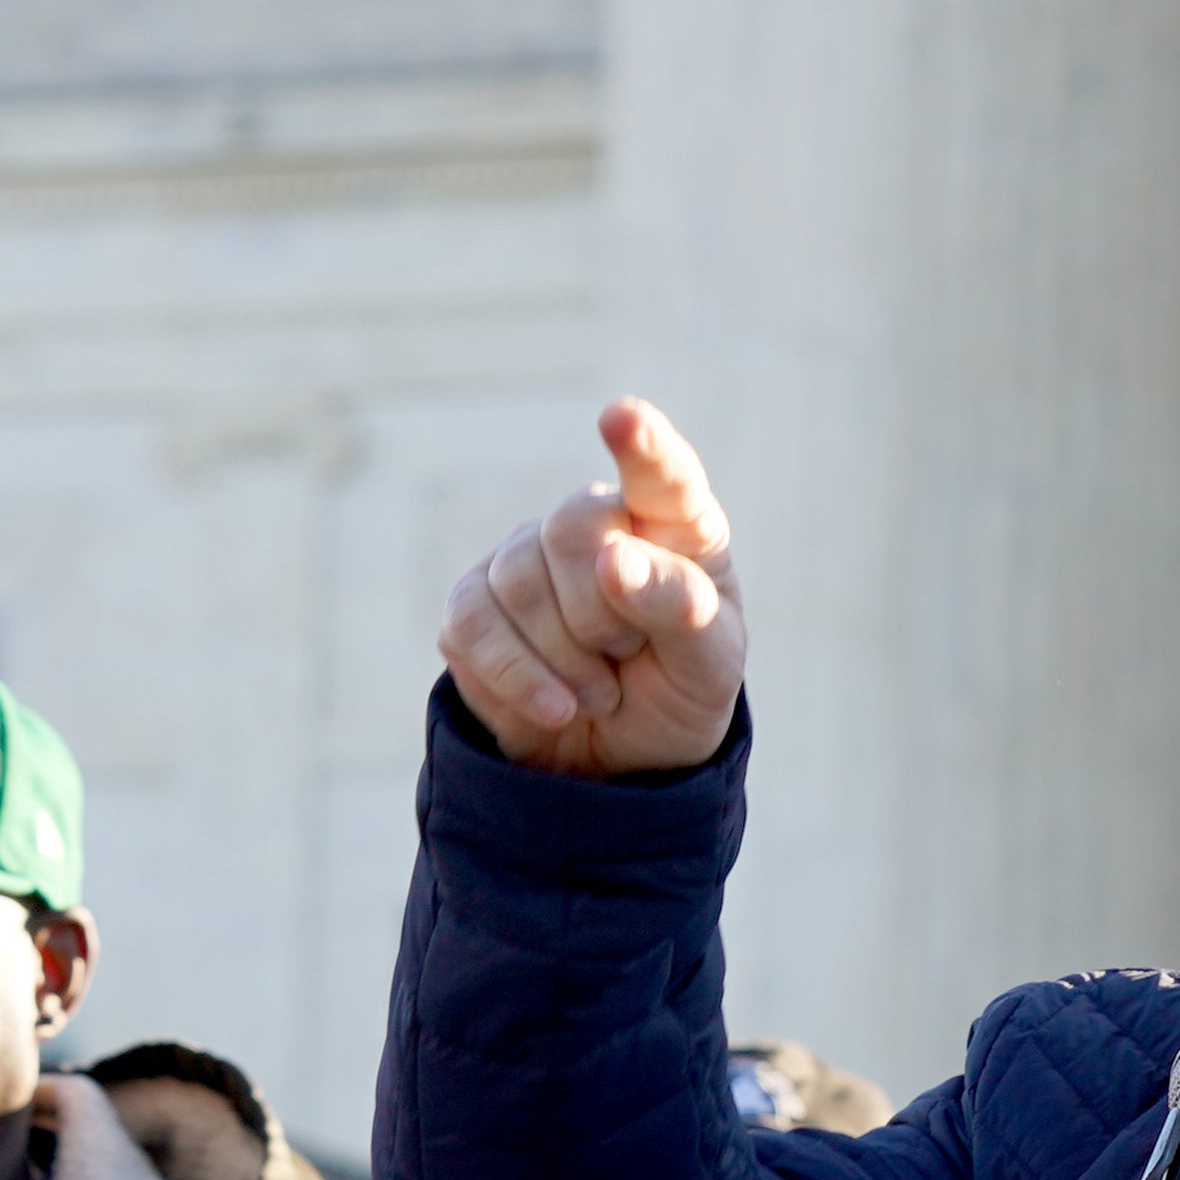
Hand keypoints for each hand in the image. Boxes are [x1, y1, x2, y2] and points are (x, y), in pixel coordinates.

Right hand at [440, 398, 746, 779]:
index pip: (660, 474)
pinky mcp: (472, 606)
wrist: (621, 760)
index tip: (623, 418)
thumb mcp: (708, 665)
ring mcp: (525, 558)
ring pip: (519, 585)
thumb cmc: (678, 692)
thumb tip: (612, 558)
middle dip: (602, 618)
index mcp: (671, 524)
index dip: (642, 446)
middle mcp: (594, 523)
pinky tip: (557, 708)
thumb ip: (679, 607)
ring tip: (601, 690)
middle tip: (630, 658)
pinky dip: (519, 680)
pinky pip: (472, 627)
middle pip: (571, 532)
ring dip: (568, 663)